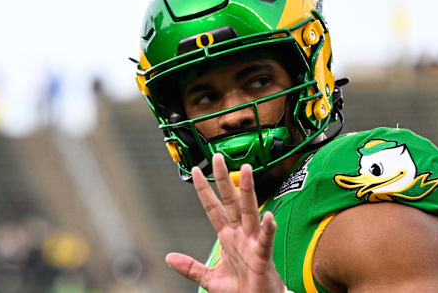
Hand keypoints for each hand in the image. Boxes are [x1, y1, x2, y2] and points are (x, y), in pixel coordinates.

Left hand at [165, 154, 284, 292]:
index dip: (205, 190)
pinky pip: (265, 240)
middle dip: (225, 179)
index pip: (213, 208)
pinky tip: (268, 216)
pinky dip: (267, 229)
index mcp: (227, 237)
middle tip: (219, 158)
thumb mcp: (209, 277)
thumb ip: (190, 266)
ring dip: (248, 191)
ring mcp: (252, 243)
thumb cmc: (240, 289)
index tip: (197, 171)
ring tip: (247, 171)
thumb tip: (170, 257)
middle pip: (231, 201)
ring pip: (250, 212)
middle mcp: (240, 235)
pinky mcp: (262, 257)